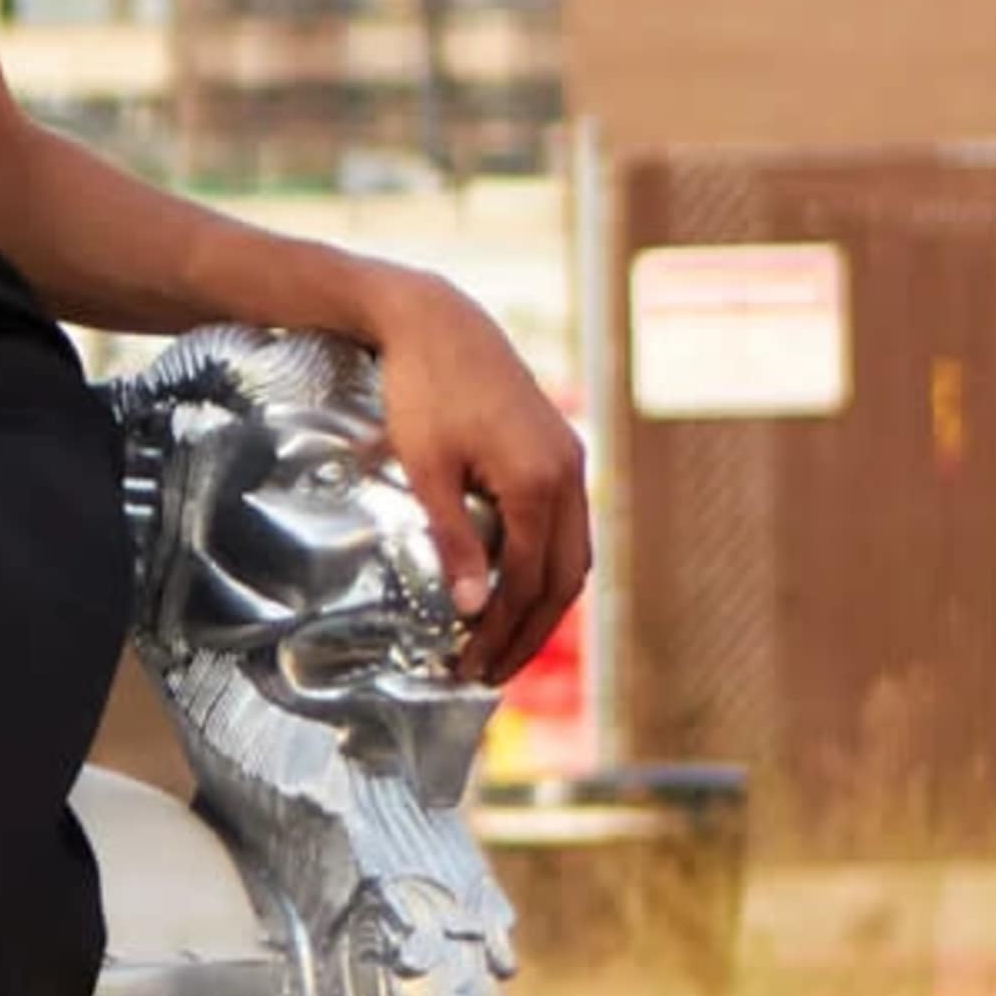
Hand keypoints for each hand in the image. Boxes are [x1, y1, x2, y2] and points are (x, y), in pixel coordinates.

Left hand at [360, 267, 591, 687]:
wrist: (438, 322)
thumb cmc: (422, 391)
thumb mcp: (426, 469)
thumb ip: (453, 540)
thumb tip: (473, 608)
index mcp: (538, 482)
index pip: (526, 581)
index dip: (499, 630)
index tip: (467, 665)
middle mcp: (568, 476)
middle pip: (561, 580)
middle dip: (528, 633)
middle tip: (488, 674)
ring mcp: (571, 463)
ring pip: (572, 557)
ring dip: (543, 606)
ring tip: (505, 646)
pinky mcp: (559, 452)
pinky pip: (566, 528)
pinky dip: (546, 568)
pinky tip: (518, 591)